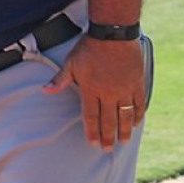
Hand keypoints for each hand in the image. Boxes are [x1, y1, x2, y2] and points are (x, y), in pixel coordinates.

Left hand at [41, 36, 150, 151]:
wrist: (113, 33)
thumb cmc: (89, 47)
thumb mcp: (71, 63)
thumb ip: (60, 80)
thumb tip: (45, 90)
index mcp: (91, 90)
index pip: (90, 117)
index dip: (92, 132)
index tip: (93, 143)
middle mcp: (108, 93)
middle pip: (108, 120)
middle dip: (108, 136)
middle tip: (107, 149)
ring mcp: (124, 89)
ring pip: (125, 115)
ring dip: (124, 130)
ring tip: (123, 142)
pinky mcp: (137, 83)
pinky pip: (139, 103)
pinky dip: (138, 115)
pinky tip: (136, 124)